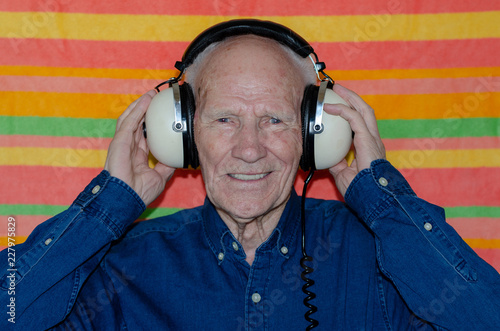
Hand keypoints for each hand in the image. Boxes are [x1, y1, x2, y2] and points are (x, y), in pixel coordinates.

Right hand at [104, 90, 174, 205]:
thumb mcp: (159, 177)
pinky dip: (137, 110)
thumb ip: (166, 166)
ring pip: (131, 119)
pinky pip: (129, 121)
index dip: (151, 124)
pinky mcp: (120, 141)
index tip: (160, 115)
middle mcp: (129, 147)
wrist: (127, 198)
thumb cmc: (139, 192)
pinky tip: (145, 101)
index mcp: (137, 156)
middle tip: (155, 98)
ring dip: (140, 105)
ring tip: (151, 95)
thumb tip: (178, 158)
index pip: (144, 135)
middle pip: (136, 123)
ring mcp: (123, 143)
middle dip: (145, 110)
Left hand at [325, 84, 385, 196]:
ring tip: (337, 89)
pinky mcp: (368, 140)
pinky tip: (331, 107)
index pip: (360, 124)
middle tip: (338, 88)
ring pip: (363, 110)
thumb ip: (337, 163)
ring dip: (350, 98)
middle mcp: (373, 140)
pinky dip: (343, 110)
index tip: (337, 106)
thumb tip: (326, 156)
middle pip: (365, 111)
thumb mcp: (343, 174)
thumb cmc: (360, 189)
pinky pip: (355, 119)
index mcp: (369, 147)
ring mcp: (372, 139)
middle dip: (352, 98)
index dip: (350, 112)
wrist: (370, 197)